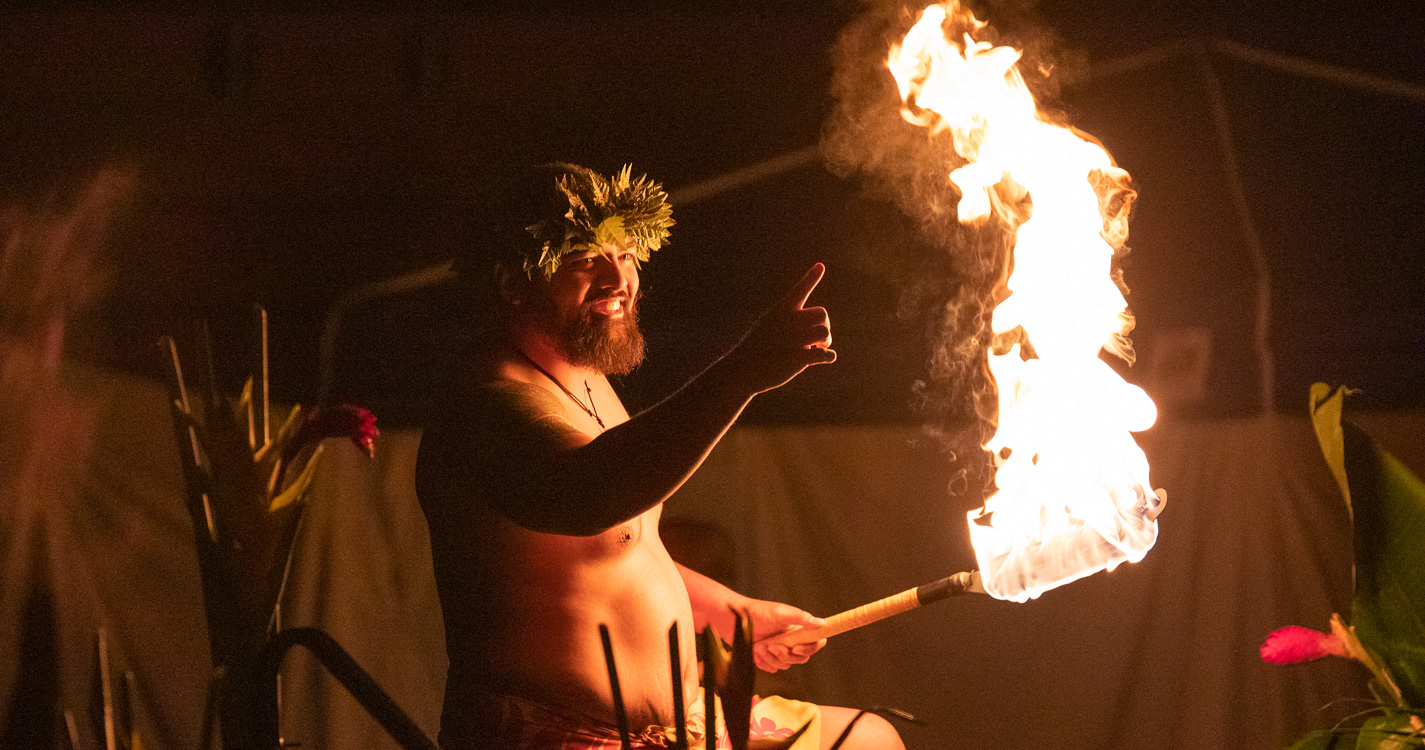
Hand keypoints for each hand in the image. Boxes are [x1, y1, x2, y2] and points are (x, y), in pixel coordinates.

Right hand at [723, 263, 835, 394]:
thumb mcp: (768, 326)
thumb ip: (790, 321)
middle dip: (824, 324)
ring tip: (817, 347)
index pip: (799, 290)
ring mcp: (793, 340)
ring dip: (826, 341)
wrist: (742, 369)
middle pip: (822, 314)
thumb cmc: (758, 347)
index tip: (821, 266)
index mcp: (780, 311)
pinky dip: (829, 356)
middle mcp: (787, 322)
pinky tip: (827, 357)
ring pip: (825, 332)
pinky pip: (824, 354)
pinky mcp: (797, 358)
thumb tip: (816, 327)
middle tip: (817, 338)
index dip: (811, 278)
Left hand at [740, 599, 827, 672]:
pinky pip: (773, 669)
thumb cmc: (756, 612)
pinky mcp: (767, 658)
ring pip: (786, 665)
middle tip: (772, 645)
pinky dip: (764, 662)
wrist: (733, 620)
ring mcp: (779, 651)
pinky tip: (756, 651)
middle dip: (785, 655)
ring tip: (760, 645)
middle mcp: (791, 641)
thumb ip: (801, 618)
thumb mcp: (780, 612)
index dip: (809, 648)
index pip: (815, 643)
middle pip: (800, 658)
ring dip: (771, 657)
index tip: (795, 648)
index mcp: (797, 629)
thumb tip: (822, 623)